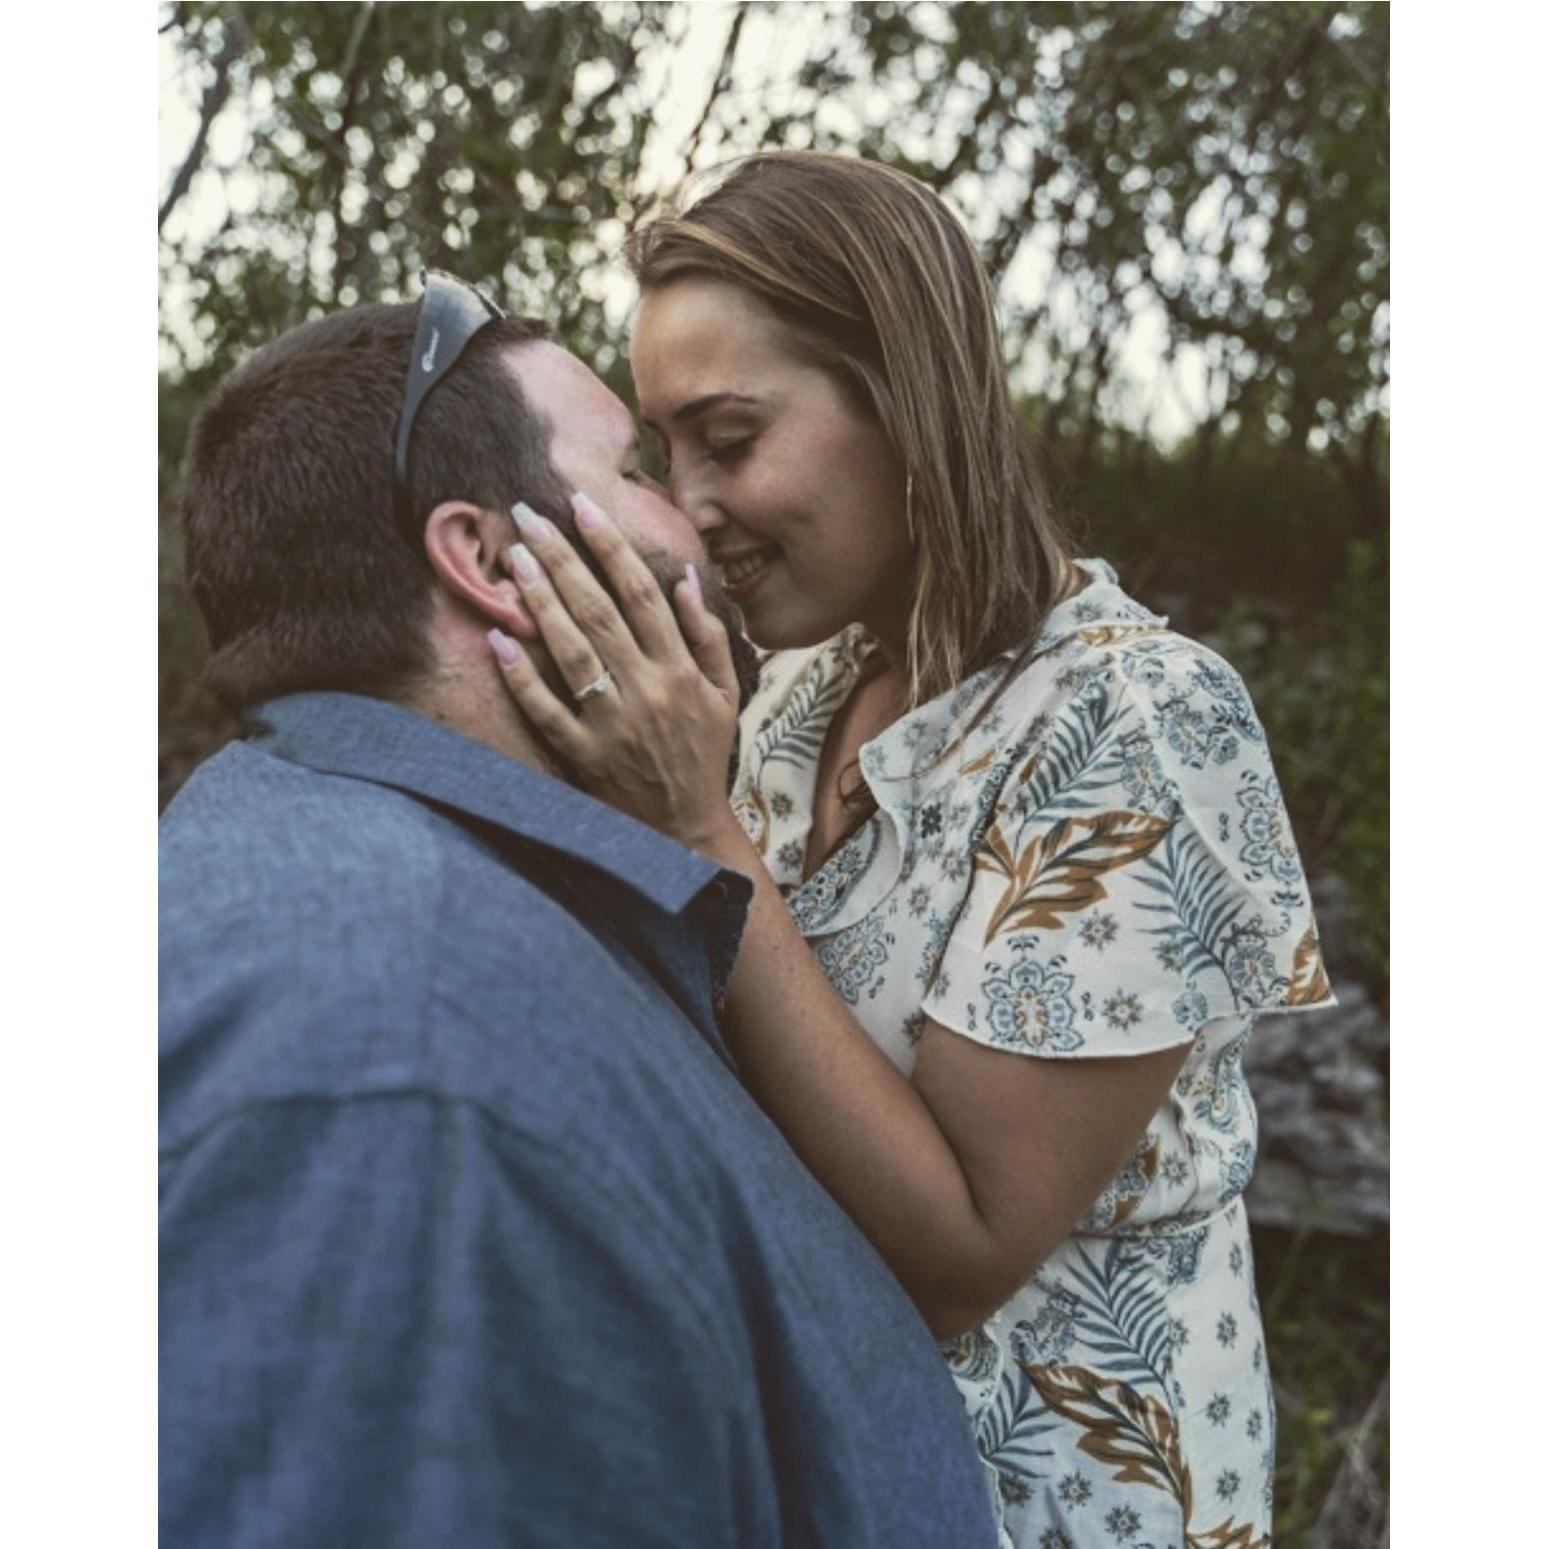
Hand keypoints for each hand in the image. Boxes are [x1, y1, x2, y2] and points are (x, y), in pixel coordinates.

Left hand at [489, 492, 740, 849]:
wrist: (686, 829)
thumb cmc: (703, 755)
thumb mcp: (725, 694)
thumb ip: (708, 635)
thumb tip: (686, 577)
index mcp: (681, 670)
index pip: (642, 593)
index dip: (611, 546)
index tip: (582, 506)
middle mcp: (647, 690)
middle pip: (600, 611)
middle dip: (564, 558)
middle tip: (529, 514)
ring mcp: (612, 724)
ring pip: (573, 652)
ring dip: (542, 602)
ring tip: (516, 559)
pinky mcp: (583, 755)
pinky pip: (547, 711)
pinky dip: (523, 677)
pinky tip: (499, 639)